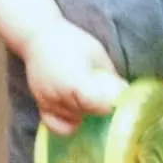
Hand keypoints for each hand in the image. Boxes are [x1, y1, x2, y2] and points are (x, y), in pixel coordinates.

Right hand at [23, 20, 128, 134]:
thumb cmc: (71, 41)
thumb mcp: (96, 53)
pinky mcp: (40, 106)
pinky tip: (76, 111)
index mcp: (76, 81)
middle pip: (87, 113)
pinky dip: (69, 123)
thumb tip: (125, 92)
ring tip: (89, 97)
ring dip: (85, 113)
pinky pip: (56, 126)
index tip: (117, 98)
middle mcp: (60, 96)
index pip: (98, 105)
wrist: (38, 37)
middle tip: (106, 95)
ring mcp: (48, 103)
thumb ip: (110, 75)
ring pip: (73, 121)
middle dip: (99, 107)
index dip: (110, 104)